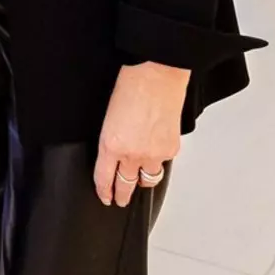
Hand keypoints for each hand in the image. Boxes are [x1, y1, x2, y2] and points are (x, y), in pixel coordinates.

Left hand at [94, 61, 188, 207]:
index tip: (106, 197)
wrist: (157, 74)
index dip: (104, 191)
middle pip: (126, 185)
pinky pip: (163, 163)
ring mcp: (153, 154)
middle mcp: (132, 154)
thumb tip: (115, 152)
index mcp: (110, 145)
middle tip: (120, 199)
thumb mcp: (109, 116)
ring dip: (142, 180)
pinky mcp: (170, 149)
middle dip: (122, 195)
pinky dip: (158, 161)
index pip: (104, 178)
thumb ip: (111, 139)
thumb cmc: (131, 86)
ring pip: (147, 179)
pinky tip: (155, 156)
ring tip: (139, 180)